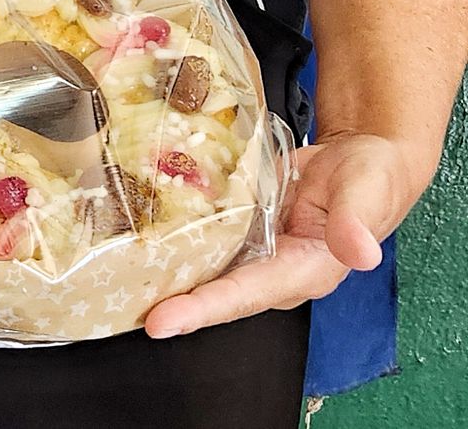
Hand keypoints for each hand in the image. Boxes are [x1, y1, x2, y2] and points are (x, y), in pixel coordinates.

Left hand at [143, 132, 430, 338]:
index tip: (160, 323)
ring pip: (204, 263)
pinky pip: (205, 231)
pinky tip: (138, 225)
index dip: (202, 309)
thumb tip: (360, 252)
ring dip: (164, 269)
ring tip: (115, 274)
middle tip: (121, 303)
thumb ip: (355, 223)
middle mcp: (272, 267)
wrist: (359, 159)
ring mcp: (253, 246)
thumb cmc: (368, 181)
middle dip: (170, 300)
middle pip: (214, 289)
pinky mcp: (241, 222)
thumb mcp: (365, 194)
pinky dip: (175, 231)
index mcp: (303, 270)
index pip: (244, 295)